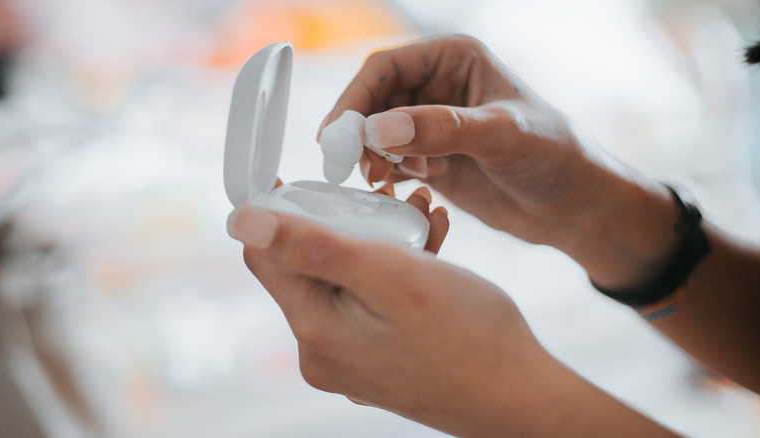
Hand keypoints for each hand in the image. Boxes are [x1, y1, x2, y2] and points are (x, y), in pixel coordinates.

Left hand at [227, 186, 678, 437]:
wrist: (520, 397)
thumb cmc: (466, 334)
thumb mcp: (386, 275)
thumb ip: (311, 247)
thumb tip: (238, 221)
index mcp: (315, 331)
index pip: (265, 255)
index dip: (276, 208)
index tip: (302, 175)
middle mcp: (324, 352)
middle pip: (310, 265)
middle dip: (347, 220)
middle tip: (390, 196)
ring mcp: (353, 361)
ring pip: (348, 279)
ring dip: (380, 241)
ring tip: (424, 217)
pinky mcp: (380, 361)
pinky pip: (372, 303)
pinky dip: (396, 271)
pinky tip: (433, 251)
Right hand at [319, 34, 678, 291]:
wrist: (575, 208)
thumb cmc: (556, 156)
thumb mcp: (503, 135)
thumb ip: (442, 129)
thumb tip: (378, 128)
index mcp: (455, 60)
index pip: (385, 68)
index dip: (355, 98)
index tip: (337, 134)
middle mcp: (439, 88)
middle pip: (373, 101)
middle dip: (357, 132)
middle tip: (344, 164)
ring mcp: (433, 127)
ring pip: (377, 135)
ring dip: (370, 157)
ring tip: (381, 180)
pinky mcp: (433, 161)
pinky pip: (391, 163)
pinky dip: (386, 176)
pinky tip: (398, 191)